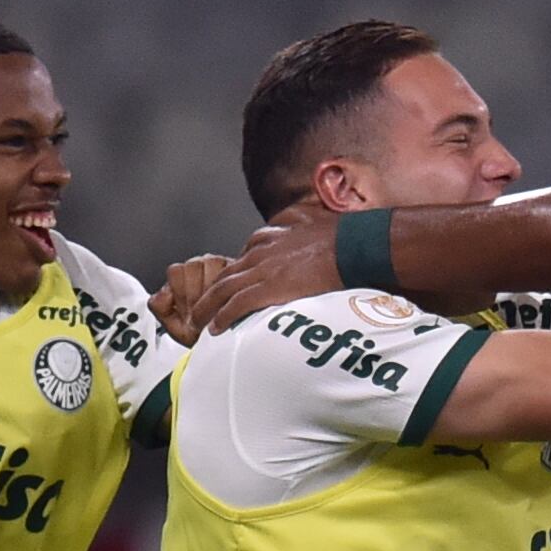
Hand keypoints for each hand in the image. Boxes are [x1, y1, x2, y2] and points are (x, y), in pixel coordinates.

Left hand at [160, 220, 339, 344]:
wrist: (352, 246)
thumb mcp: (316, 223)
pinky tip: (215, 327)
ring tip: (198, 321)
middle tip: (201, 306)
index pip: (246, 254)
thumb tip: (312, 228)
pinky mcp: (268, 288)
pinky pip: (237, 305)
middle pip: (227, 274)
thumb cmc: (344, 237)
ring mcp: (262, 270)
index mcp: (274, 236)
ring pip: (224, 290)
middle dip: (212, 292)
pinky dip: (223, 316)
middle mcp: (262, 252)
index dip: (236, 271)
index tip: (232, 283)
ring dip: (208, 306)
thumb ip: (305, 226)